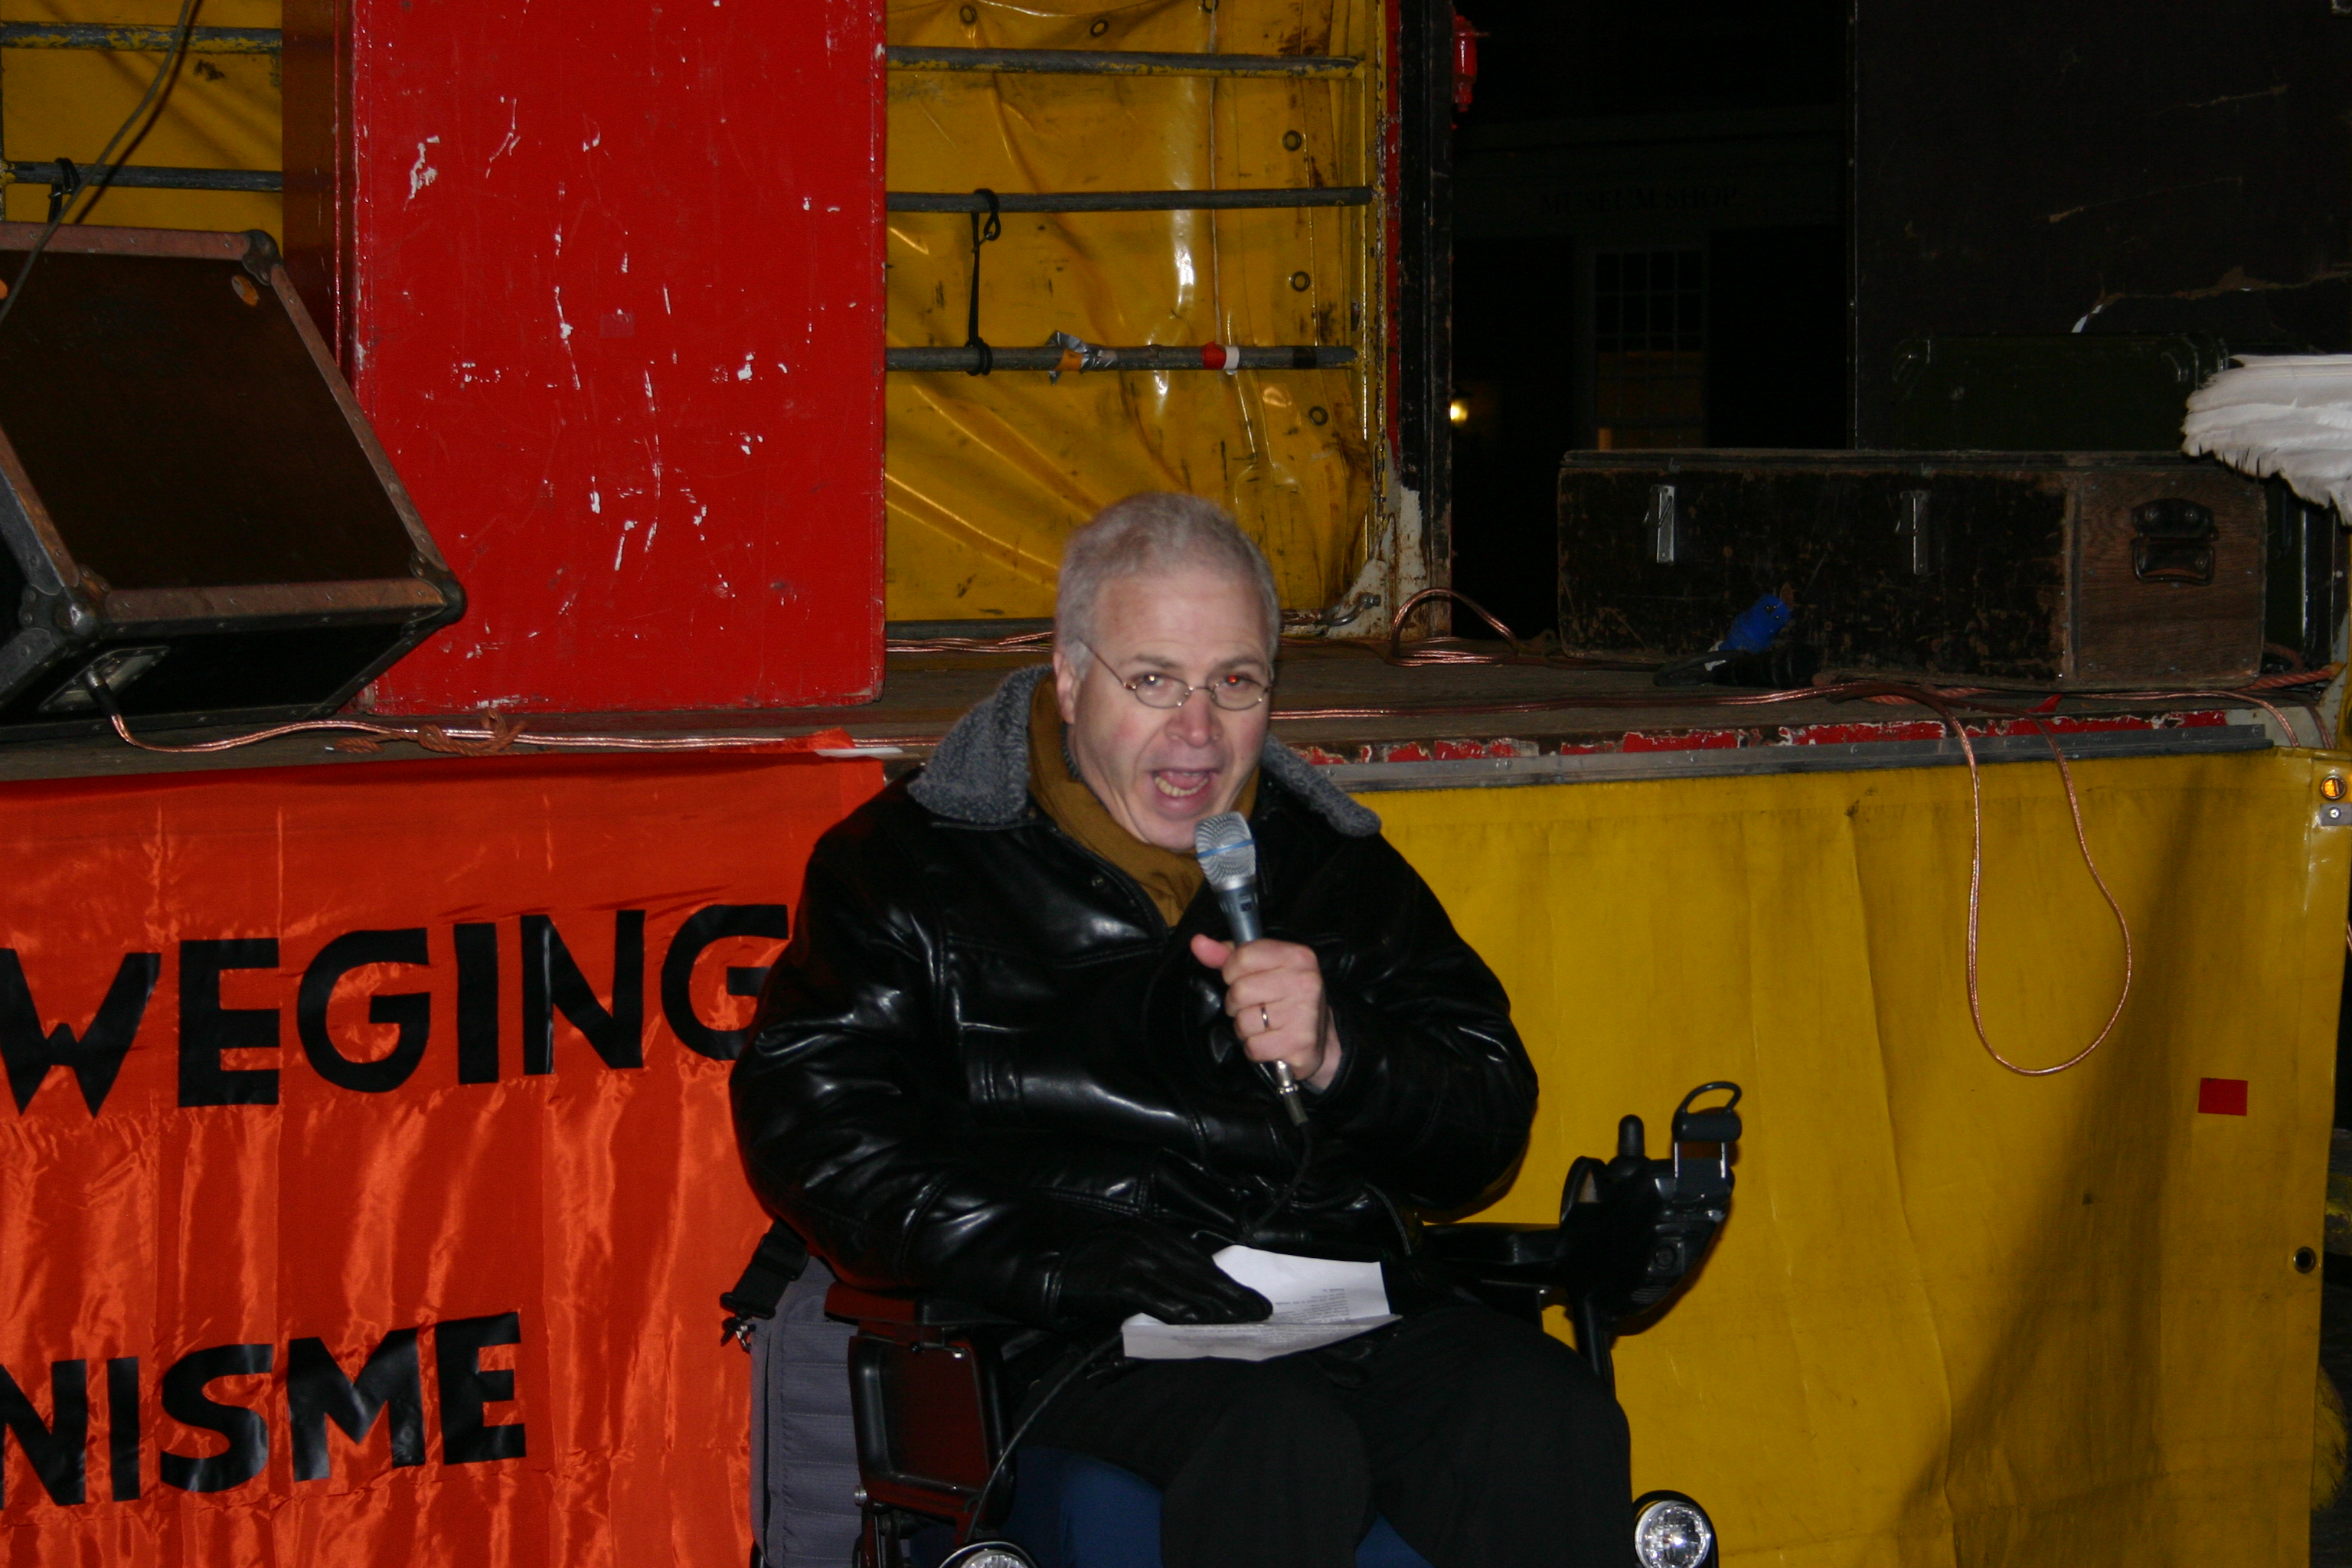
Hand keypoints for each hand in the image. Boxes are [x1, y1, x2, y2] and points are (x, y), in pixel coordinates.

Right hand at [1052, 1227, 1273, 1327]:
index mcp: (1155, 1234)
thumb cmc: (1092, 1269)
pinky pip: (1156, 1297)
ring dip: (1216, 1305)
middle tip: (1261, 1311)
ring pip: (1184, 1285)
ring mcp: (1134, 1258)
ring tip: (1242, 1320)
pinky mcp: (1118, 1278)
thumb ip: (1162, 1272)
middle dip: (1233, 1294)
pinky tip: (1200, 1321)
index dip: (1228, 1282)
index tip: (1252, 1298)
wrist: (1047, 1267)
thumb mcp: (1131, 1259)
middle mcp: (1149, 1241)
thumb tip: (1201, 1298)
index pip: (1201, 1261)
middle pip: (1200, 1272)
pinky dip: (1179, 1309)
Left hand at [1189, 934, 1342, 1091]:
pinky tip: (1271, 1040)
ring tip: (1264, 1024)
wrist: (1321, 1037)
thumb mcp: (1262, 969)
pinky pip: (1253, 1046)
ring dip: (1246, 1028)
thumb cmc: (1285, 998)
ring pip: (1243, 1021)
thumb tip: (1198, 943)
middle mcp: (1304, 980)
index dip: (1232, 972)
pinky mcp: (1299, 1042)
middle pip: (1239, 991)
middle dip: (1237, 1004)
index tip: (1244, 979)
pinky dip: (1255, 1047)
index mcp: (1296, 955)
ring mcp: (1303, 1012)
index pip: (1241, 957)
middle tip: (1255, 1006)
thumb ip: (1227, 956)